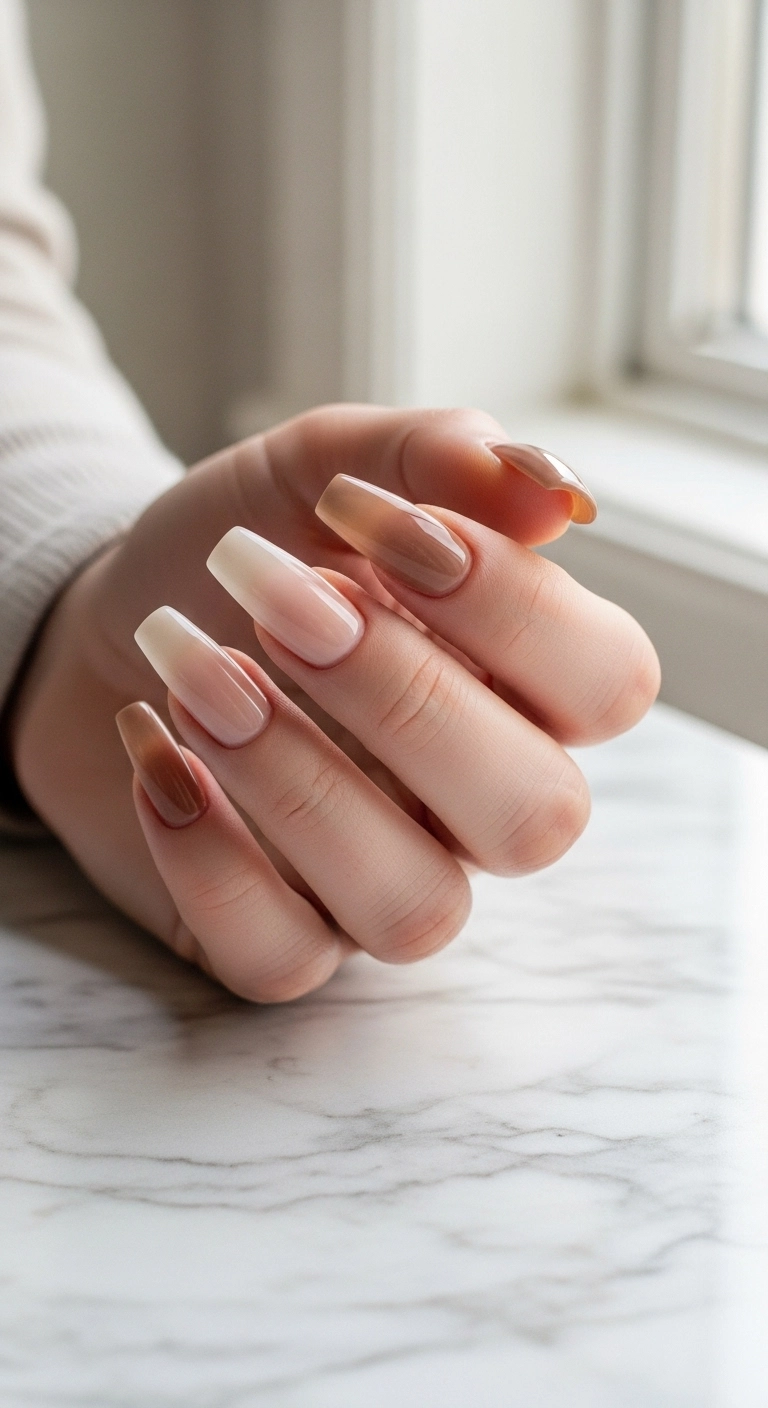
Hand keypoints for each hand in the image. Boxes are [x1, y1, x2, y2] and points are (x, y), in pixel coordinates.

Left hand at [10, 405, 658, 999]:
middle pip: (537, 816)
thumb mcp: (321, 468)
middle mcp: (473, 801)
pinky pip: (282, 959)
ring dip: (298, 783)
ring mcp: (382, 879)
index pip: (608, 684)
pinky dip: (208, 856)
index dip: (513, 609)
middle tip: (280, 602)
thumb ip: (435, 458)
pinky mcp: (282, 937)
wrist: (107, 620)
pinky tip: (153, 751)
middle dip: (405, 700)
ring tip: (192, 673)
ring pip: (416, 909)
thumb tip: (552, 491)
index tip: (369, 518)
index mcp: (520, 684)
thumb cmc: (239, 554)